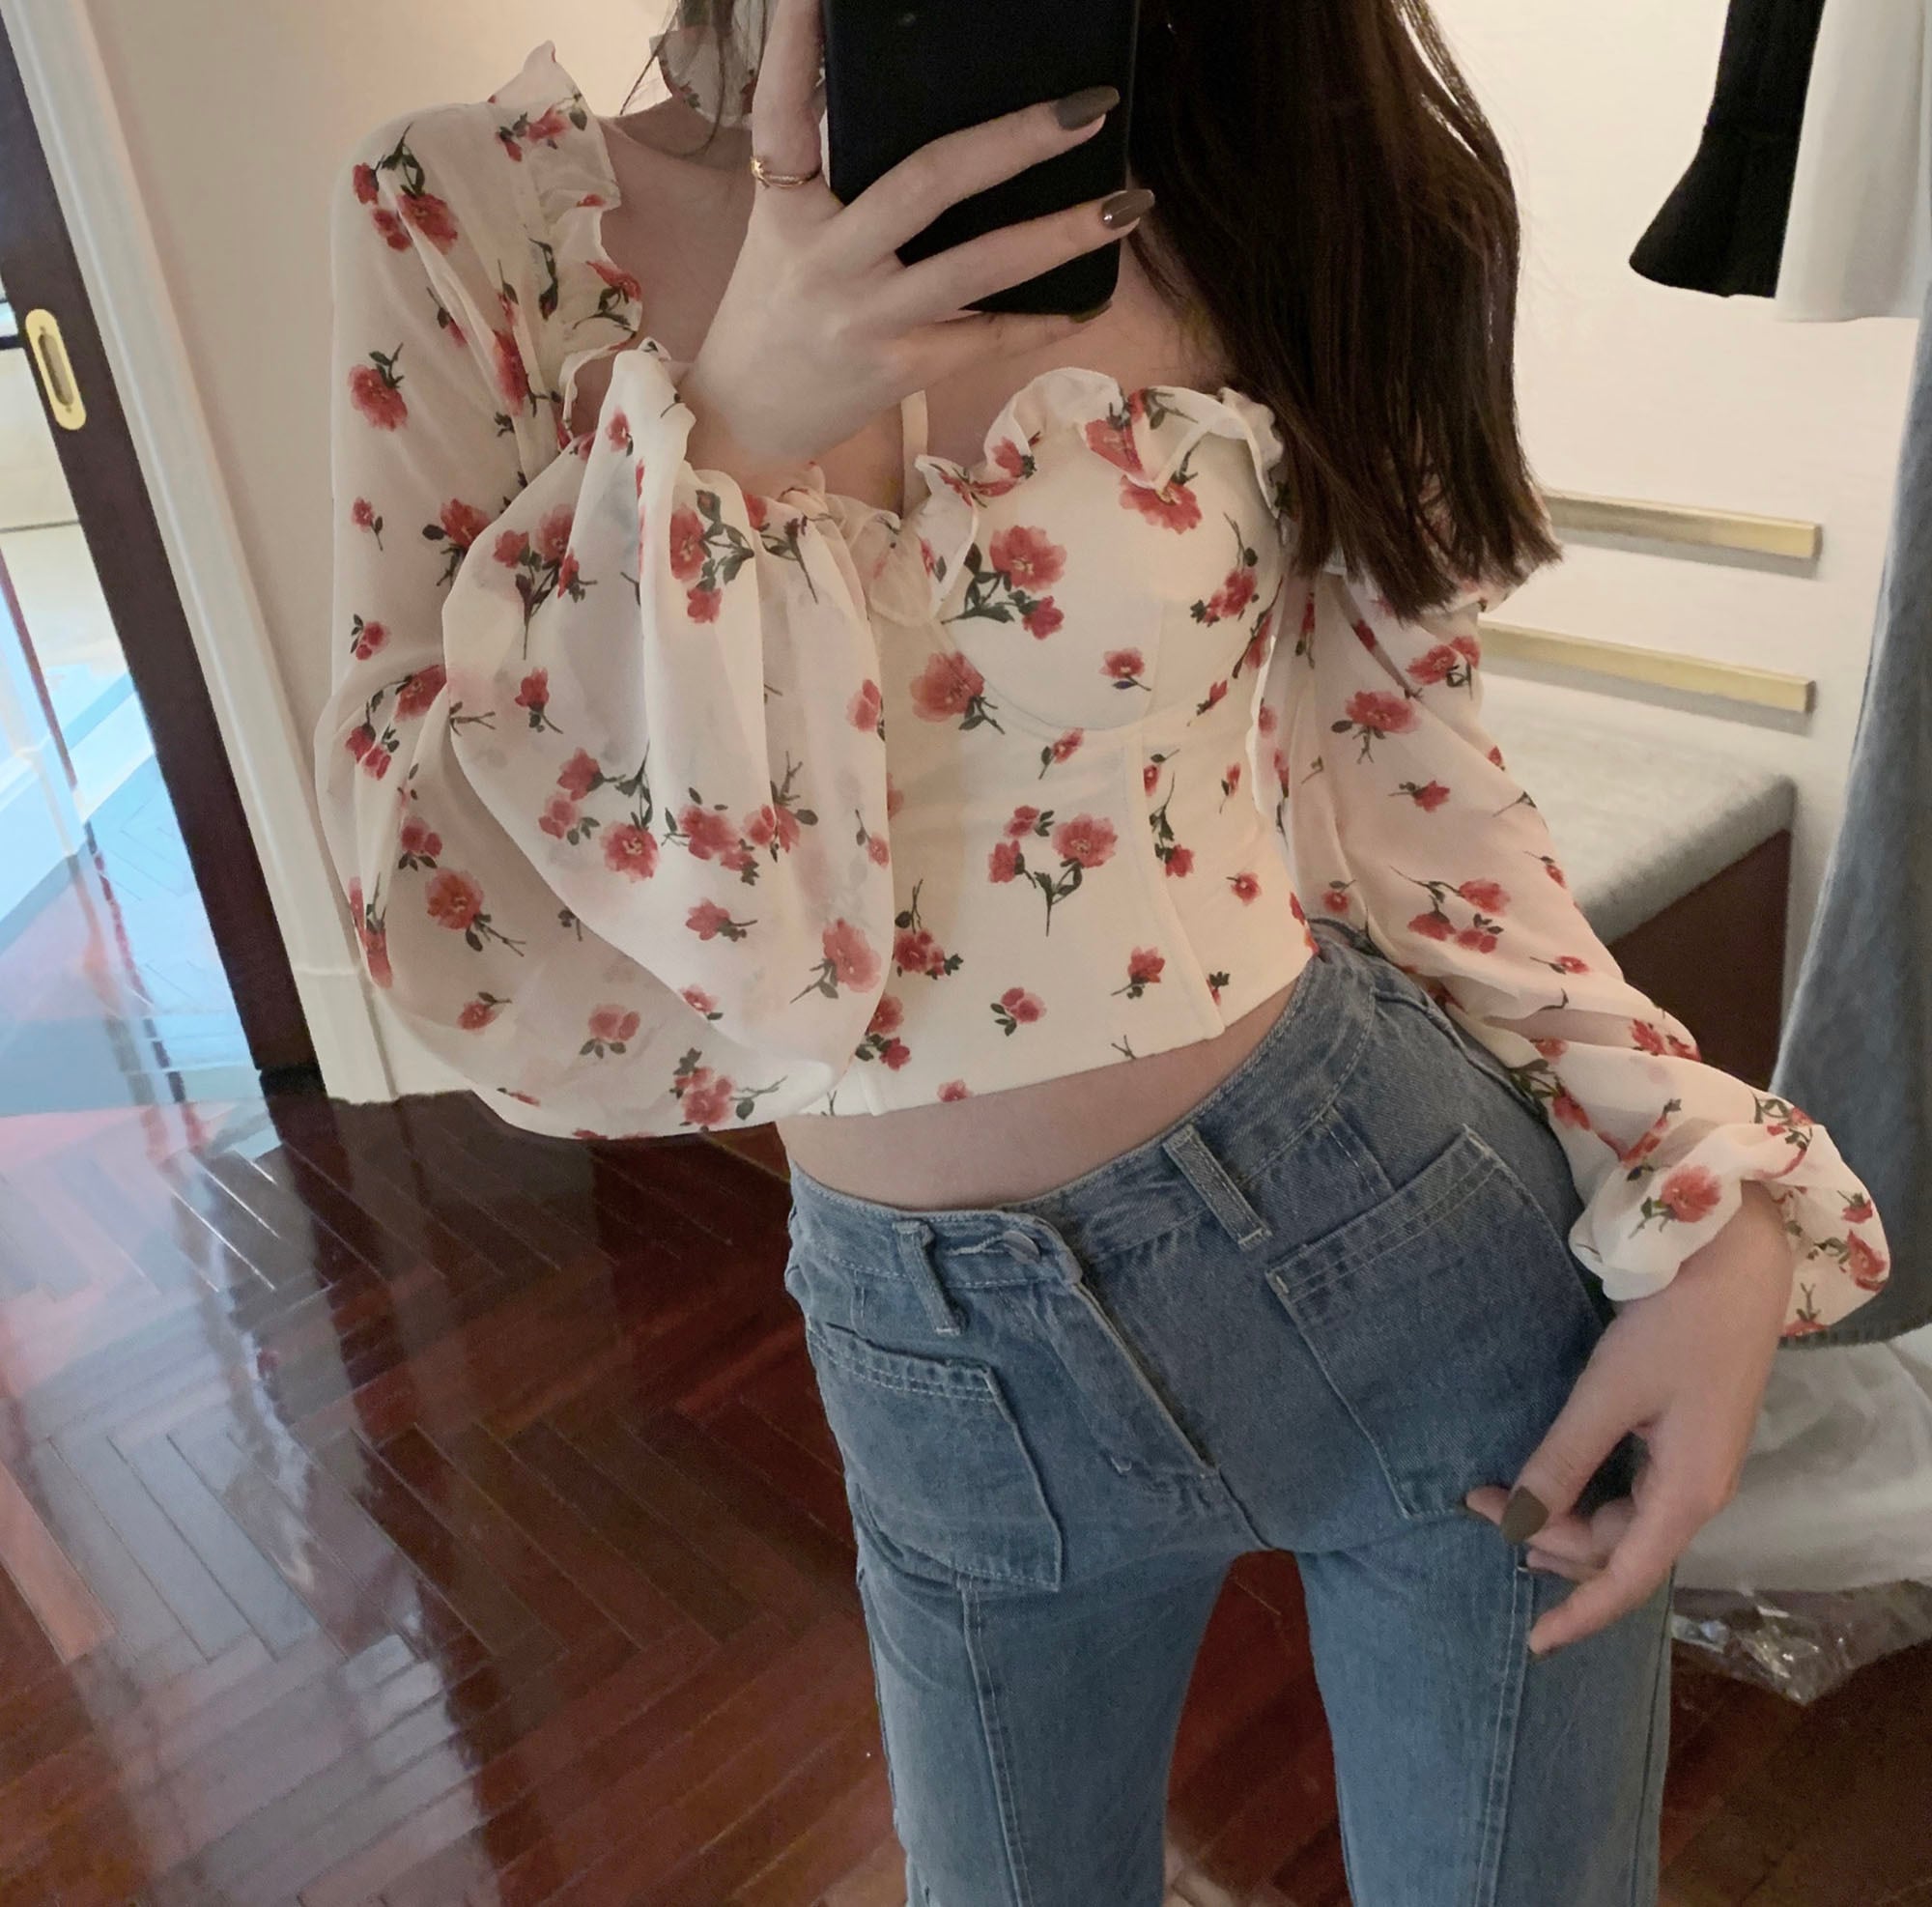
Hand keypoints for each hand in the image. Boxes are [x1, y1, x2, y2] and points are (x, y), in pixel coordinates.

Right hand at [681, 0, 1142, 478]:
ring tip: (1126, 203)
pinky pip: (984, 338)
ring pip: (976, 266)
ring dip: (1059, 235)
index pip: (782, 112)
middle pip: (926, 181)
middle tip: (1087, 109)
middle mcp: (826, 257)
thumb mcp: (784, 228)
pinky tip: (1090, 299)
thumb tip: (887, 95)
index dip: (797, 44)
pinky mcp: (898, 369)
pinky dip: (1041, 320)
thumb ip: (831, 168)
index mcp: (787, 204)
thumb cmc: (775, 307)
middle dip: (1015, 141)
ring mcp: (866, 317)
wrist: (746, 416)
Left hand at [1464, 1183, 1793, 1654]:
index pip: (1625, 1580)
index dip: (1578, 1614)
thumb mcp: (1608, 1391)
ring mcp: (1696, 1465)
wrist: (1735, 1261)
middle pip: (1618, 1550)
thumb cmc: (1674, 1323)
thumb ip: (1562, 1459)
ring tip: (1505, 1508)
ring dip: (1565, 1522)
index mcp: (1687, 1494)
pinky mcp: (1686, 1436)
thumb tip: (1514, 1522)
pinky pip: (1634, 1493)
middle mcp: (1698, 1492)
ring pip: (1624, 1522)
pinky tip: (1555, 1485)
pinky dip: (1587, 1497)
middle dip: (1549, 1544)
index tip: (1532, 1643)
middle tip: (1478, 1506)